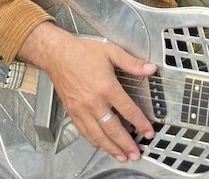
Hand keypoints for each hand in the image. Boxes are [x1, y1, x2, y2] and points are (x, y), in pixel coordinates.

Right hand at [17, 22, 156, 161]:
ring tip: (122, 156)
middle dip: (126, 143)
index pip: (127, 110)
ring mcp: (81, 109)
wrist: (57, 55)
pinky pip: (85, 132)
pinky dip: (95, 142)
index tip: (148, 132)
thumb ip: (132, 63)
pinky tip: (102, 146)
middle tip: (136, 153)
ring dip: (111, 148)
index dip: (140, 123)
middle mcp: (94, 102)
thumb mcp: (112, 52)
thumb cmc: (82, 52)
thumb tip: (150, 68)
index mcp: (107, 87)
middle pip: (113, 129)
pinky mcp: (72, 112)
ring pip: (98, 135)